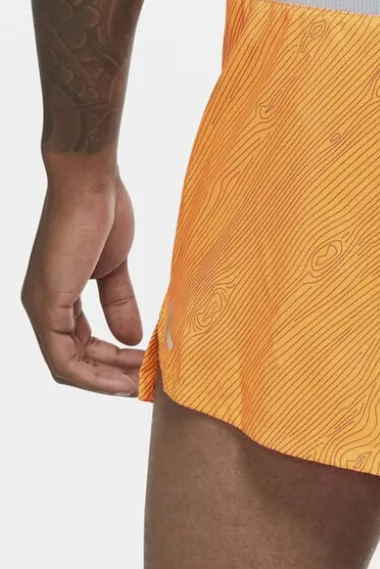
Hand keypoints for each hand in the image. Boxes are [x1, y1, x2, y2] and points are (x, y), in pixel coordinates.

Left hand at [22, 171, 144, 395]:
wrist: (90, 181)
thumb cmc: (103, 211)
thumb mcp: (114, 268)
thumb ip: (120, 303)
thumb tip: (133, 338)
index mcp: (56, 299)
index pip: (80, 350)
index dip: (113, 366)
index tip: (147, 371)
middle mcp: (42, 308)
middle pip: (74, 364)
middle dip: (113, 379)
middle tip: (149, 386)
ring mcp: (41, 307)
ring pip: (68, 366)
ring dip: (106, 382)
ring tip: (142, 387)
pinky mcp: (48, 303)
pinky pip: (64, 357)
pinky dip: (94, 374)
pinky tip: (124, 377)